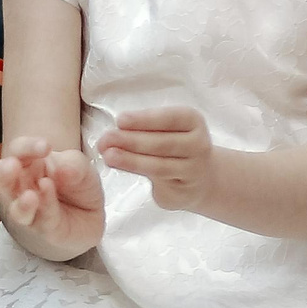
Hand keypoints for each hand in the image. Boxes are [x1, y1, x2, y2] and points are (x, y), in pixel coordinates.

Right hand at [0, 136, 105, 253]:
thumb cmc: (77, 184)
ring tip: (30, 196)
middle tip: (12, 166)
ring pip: (14, 208)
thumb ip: (74, 163)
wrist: (92, 214)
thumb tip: (61, 168)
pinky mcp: (41, 228)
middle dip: (1, 171)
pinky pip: (41, 220)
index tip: (46, 147)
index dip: (27, 146)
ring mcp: (27, 209)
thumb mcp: (81, 166)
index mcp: (27, 163)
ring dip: (21, 203)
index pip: (18, 150)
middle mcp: (20, 185)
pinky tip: (51, 201)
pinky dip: (45, 210)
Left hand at [98, 107, 216, 212]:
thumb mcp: (164, 130)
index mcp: (191, 121)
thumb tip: (109, 134)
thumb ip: (142, 129)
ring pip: (159, 164)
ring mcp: (193, 169)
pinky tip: (119, 166)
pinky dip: (136, 171)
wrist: (201, 179)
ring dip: (131, 159)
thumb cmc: (173, 146)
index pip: (170, 118)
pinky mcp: (183, 189)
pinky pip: (158, 180)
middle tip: (106, 139)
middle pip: (163, 142)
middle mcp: (197, 143)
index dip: (145, 119)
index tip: (120, 119)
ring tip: (109, 155)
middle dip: (131, 140)